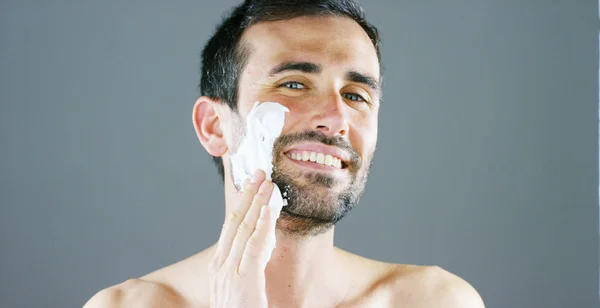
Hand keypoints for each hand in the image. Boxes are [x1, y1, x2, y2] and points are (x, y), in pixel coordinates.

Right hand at [208, 169, 279, 306]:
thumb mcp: (241, 288)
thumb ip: (248, 267)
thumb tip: (262, 243)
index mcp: (218, 267)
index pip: (230, 227)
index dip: (241, 203)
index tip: (251, 184)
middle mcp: (220, 266)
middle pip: (234, 222)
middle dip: (247, 195)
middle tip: (258, 172)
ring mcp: (229, 274)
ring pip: (244, 229)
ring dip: (256, 202)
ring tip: (266, 182)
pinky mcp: (243, 283)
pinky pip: (254, 247)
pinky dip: (262, 225)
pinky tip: (268, 208)